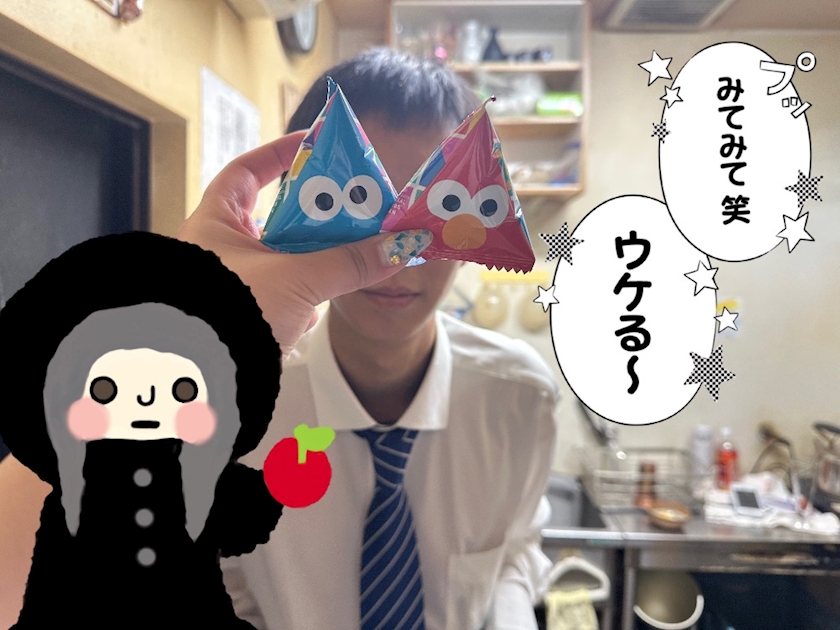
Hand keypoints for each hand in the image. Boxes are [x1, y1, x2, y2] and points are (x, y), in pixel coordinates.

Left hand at [176, 132, 431, 355]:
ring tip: (343, 262)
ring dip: (312, 265)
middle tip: (349, 210)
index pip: (246, 171)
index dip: (279, 154)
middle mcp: (218, 250)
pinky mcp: (244, 318)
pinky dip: (301, 303)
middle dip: (313, 218)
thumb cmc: (232, 314)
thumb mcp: (296, 280)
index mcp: (215, 223)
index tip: (314, 146)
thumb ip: (348, 263)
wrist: (201, 380)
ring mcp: (231, 285)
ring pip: (282, 261)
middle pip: (275, 219)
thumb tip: (400, 246)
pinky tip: (310, 314)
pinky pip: (280, 298)